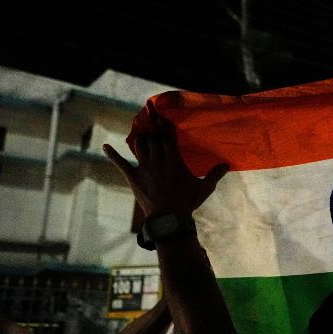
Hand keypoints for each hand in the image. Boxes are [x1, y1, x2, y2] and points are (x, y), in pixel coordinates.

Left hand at [103, 115, 227, 217]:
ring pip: (139, 146)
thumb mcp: (204, 188)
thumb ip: (215, 174)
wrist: (168, 218)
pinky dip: (112, 154)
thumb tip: (227, 165)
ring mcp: (143, 168)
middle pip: (152, 139)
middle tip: (151, 123)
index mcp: (173, 160)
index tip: (160, 115)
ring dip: (140, 139)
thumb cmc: (187, 202)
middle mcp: (157, 160)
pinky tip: (105, 147)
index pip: (167, 137)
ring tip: (142, 136)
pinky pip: (120, 163)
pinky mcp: (133, 177)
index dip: (163, 125)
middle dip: (152, 131)